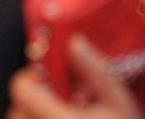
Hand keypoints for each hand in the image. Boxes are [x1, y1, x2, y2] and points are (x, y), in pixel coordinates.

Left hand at [7, 35, 143, 118]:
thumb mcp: (119, 100)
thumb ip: (94, 70)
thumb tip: (74, 42)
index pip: (23, 89)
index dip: (34, 75)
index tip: (50, 75)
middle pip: (17, 108)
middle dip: (36, 98)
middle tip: (62, 100)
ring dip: (33, 115)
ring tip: (62, 117)